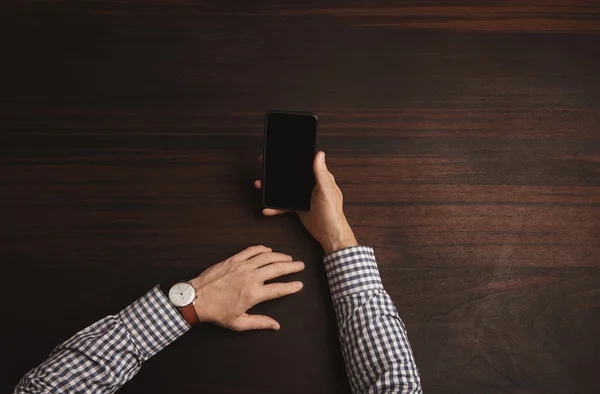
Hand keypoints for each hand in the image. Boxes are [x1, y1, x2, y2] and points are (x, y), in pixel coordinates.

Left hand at [188, 245, 303, 330]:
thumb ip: (259, 322)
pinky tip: (268, 250)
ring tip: (288, 257)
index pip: (279, 289)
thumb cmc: (217, 312)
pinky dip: (262, 249)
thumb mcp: (238, 323)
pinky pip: (251, 250)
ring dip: (280, 256)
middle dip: (291, 267)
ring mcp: (242, 266)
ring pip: (267, 257)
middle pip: (277, 269)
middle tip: (300, 265)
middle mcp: (251, 278)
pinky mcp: (233, 259)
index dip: (292, 286)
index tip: (300, 284)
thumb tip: (276, 326)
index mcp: (254, 294)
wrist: (197, 299)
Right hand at [254, 151, 356, 254]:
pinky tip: (268, 208)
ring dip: (273, 189)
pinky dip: (275, 207)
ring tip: (261, 185)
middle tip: (265, 168)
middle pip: (292, 176)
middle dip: (278, 173)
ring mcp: (304, 197)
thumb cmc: (332, 213)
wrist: (329, 234)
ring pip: (286, 190)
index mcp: (320, 178)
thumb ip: (321, 173)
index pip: (306, 164)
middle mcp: (312, 186)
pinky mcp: (298, 207)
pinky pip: (284, 204)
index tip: (281, 154)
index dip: (294, 159)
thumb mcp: (326, 190)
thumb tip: (320, 155)